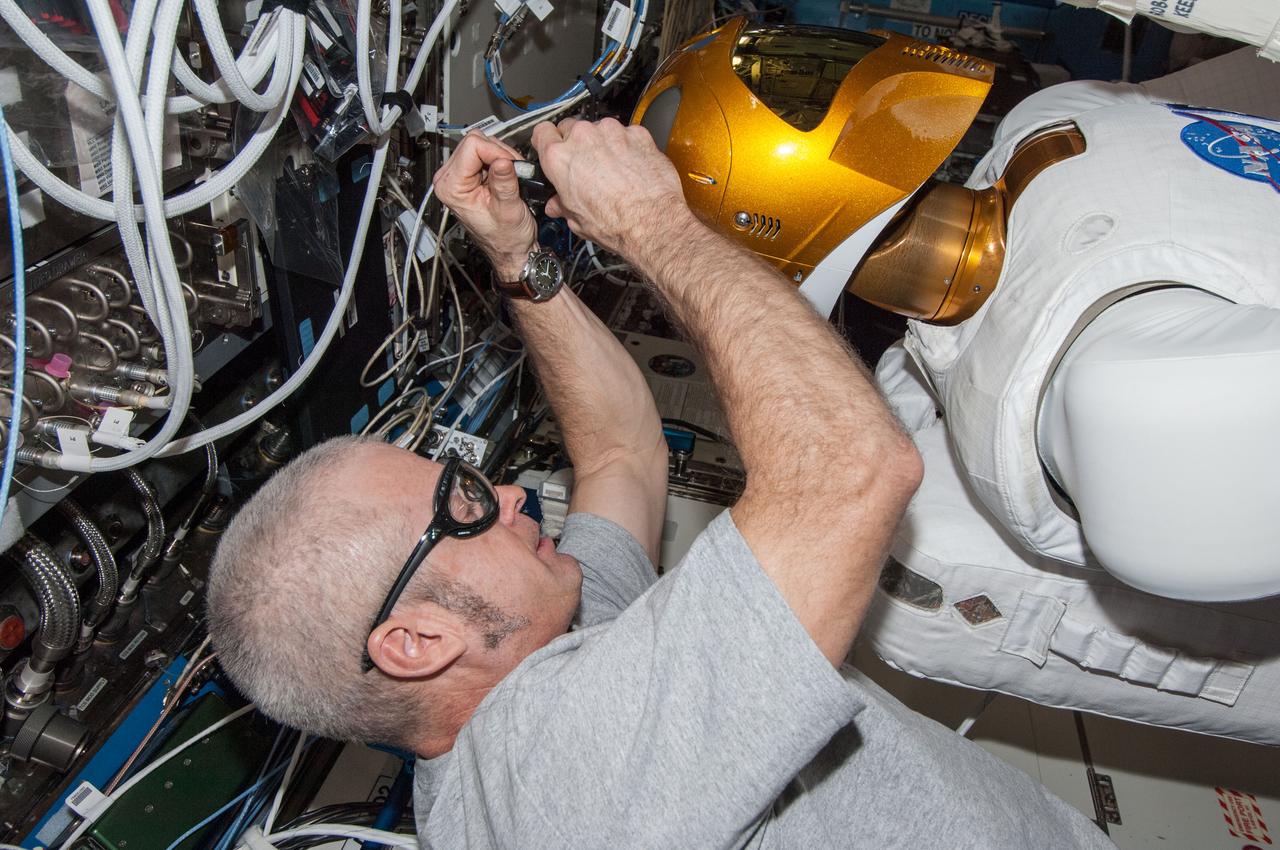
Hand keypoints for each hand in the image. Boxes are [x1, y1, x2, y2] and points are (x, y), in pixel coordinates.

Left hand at [432, 131, 537, 279]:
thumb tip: (503, 161)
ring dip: (502, 157)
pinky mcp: (469, 174)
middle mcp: (450, 179)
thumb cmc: (506, 239)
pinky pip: (485, 153)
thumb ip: (504, 183)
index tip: (511, 167)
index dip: (497, 152)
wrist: (510, 249)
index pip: (473, 145)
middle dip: (499, 154)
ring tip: (511, 178)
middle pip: (476, 141)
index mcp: (452, 187)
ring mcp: (459, 176)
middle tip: (513, 173)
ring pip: (482, 144)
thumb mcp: (509, 210)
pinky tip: (506, 177)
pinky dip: (500, 161)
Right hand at [531, 118, 690, 256]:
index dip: (546, 141)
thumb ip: (562, 204)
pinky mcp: (636, 133)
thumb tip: (558, 205)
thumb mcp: (577, 219)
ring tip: (613, 170)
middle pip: (571, 128)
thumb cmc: (615, 223)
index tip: (551, 146)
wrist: (652, 222)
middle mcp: (583, 138)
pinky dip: (627, 146)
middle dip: (576, 144)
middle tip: (585, 166)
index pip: (542, 133)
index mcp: (560, 157)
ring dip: (603, 144)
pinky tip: (631, 167)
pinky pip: (626, 134)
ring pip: (600, 129)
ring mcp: (611, 132)